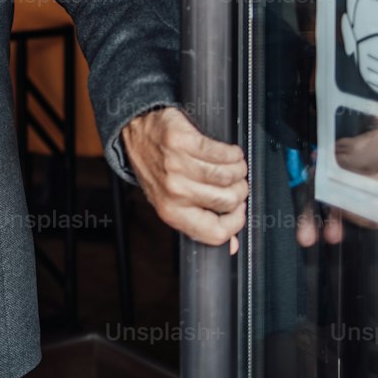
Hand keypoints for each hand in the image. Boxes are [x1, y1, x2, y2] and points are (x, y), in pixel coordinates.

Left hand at [121, 106, 247, 253]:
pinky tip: (229, 152)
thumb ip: (201, 222)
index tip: (238, 210)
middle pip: (229, 200)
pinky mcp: (184, 142)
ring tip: (232, 166)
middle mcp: (174, 191)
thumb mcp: (171, 201)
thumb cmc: (155, 167)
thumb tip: (232, 244)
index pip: (215, 233)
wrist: (137, 133)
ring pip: (229, 175)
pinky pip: (224, 153)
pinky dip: (233, 153)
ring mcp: (178, 166)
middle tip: (234, 182)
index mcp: (171, 212)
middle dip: (239, 190)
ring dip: (238, 169)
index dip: (235, 223)